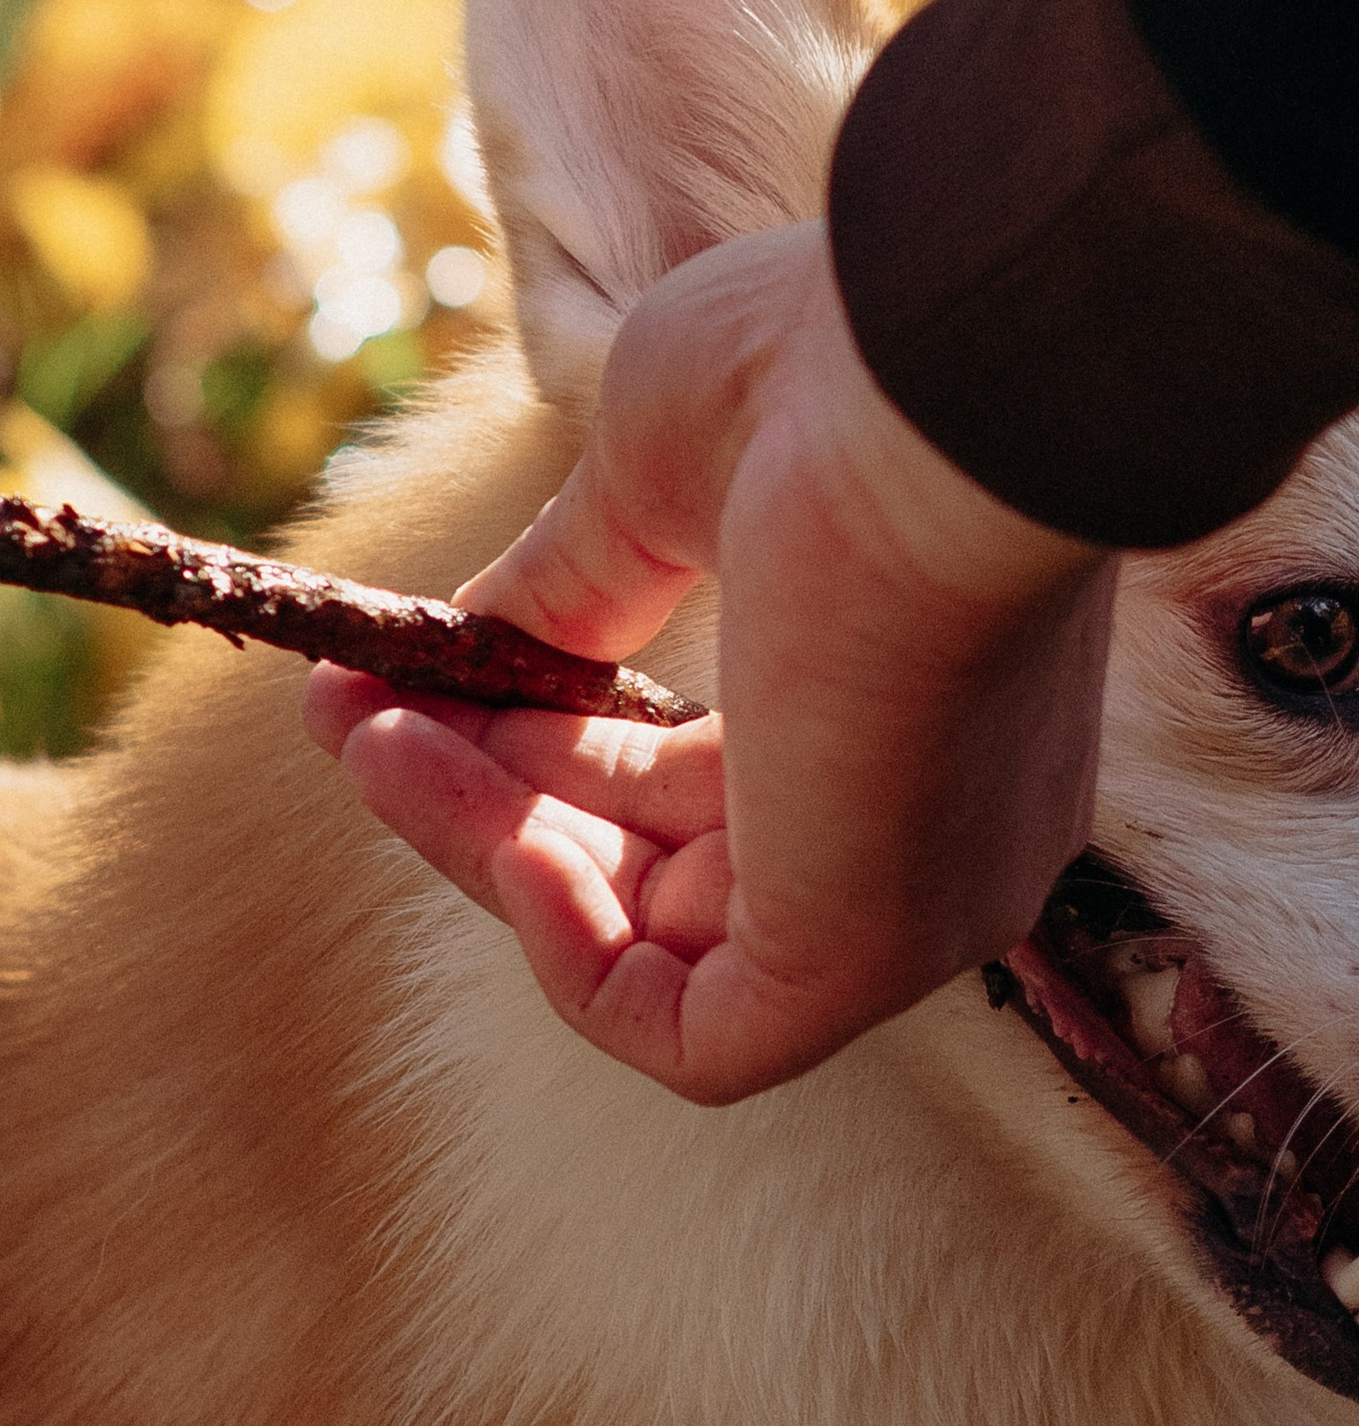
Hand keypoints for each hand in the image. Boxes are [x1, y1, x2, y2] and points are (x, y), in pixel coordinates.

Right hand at [305, 221, 1115, 1103]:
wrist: (938, 384)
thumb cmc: (833, 387)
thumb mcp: (663, 479)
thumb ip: (579, 581)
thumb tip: (475, 645)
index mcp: (909, 696)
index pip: (702, 777)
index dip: (539, 743)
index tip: (405, 686)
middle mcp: (932, 815)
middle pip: (664, 863)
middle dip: (487, 792)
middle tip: (353, 715)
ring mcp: (913, 892)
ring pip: (661, 942)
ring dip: (490, 848)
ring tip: (369, 737)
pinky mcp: (871, 955)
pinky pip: (701, 1040)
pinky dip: (577, 963)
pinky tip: (510, 840)